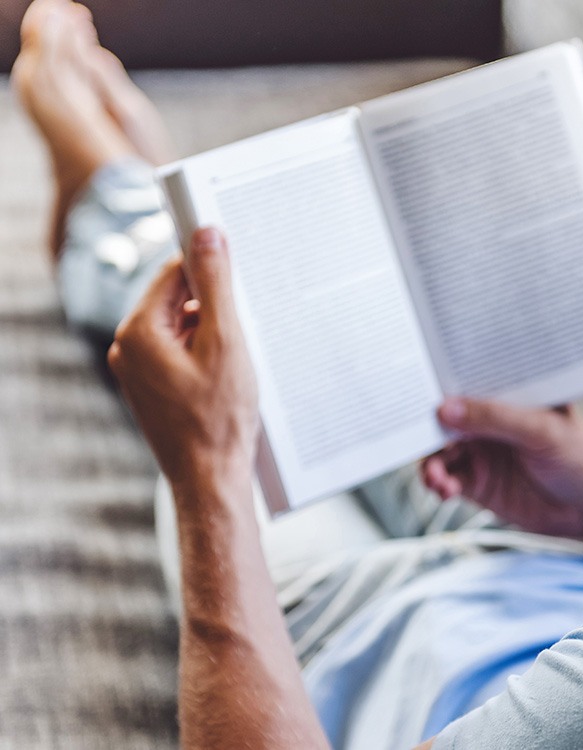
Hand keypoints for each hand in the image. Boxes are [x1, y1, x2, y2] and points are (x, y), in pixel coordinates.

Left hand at [108, 228, 258, 488]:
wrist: (212, 478)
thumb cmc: (220, 418)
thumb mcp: (226, 342)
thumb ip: (215, 284)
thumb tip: (208, 234)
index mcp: (138, 332)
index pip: (172, 273)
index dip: (208, 266)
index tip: (238, 263)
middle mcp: (128, 348)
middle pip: (176, 299)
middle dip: (213, 305)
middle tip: (245, 325)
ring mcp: (138, 371)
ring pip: (180, 327)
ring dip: (212, 331)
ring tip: (238, 359)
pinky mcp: (153, 388)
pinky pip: (179, 352)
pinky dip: (206, 353)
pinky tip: (229, 375)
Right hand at [422, 398, 582, 537]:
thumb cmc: (582, 454)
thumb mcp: (541, 429)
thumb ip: (494, 418)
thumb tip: (445, 408)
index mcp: (505, 394)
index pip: (465, 382)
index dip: (438, 384)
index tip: (414, 389)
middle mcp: (488, 420)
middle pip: (443, 418)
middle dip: (424, 426)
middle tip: (409, 435)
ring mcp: (481, 452)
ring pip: (439, 451)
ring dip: (430, 462)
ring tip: (436, 477)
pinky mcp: (479, 484)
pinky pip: (447, 480)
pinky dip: (439, 483)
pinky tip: (443, 489)